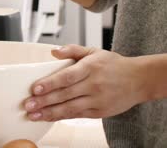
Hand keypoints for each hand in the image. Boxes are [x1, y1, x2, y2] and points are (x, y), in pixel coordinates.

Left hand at [23, 45, 146, 121]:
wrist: (139, 80)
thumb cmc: (113, 64)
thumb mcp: (93, 51)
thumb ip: (72, 50)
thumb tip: (53, 51)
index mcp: (90, 68)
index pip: (67, 77)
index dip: (50, 83)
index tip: (35, 88)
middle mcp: (93, 85)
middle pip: (65, 94)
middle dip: (44, 101)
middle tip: (28, 105)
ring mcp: (97, 100)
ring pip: (70, 108)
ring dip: (50, 113)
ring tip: (34, 115)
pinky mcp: (100, 112)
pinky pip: (77, 115)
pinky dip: (62, 117)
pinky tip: (48, 117)